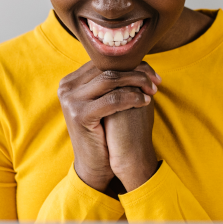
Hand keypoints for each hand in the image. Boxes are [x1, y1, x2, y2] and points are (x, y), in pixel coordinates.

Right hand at [57, 61, 159, 192]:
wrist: (93, 164)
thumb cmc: (104, 132)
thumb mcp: (104, 102)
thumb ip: (112, 81)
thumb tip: (137, 59)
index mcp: (70, 81)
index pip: (103, 62)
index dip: (131, 64)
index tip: (152, 73)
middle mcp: (66, 87)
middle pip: (107, 68)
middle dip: (137, 72)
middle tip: (156, 80)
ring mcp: (70, 100)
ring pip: (111, 79)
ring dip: (137, 83)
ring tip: (152, 91)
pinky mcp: (79, 114)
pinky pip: (113, 99)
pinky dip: (133, 98)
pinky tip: (145, 102)